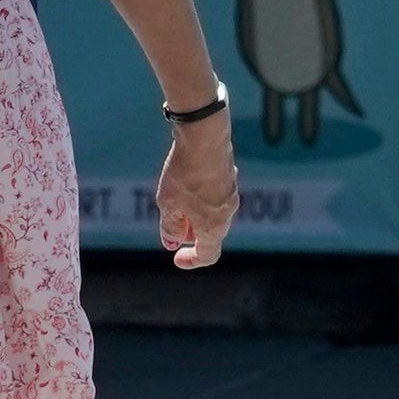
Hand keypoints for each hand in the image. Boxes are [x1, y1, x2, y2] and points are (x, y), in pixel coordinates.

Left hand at [156, 105, 238, 268]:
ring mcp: (230, 192)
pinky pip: (214, 194)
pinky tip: (184, 178)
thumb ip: (170, 227)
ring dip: (194, 213)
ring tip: (173, 196)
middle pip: (210, 233)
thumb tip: (172, 241)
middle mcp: (228, 212)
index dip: (192, 261)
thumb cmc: (185, 175)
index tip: (177, 258)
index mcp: (214, 226)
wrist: (204, 136)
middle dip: (190, 233)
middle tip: (170, 223)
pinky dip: (200, 196)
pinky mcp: (228, 175)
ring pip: (212, 212)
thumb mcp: (168, 205)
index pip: (208, 255)